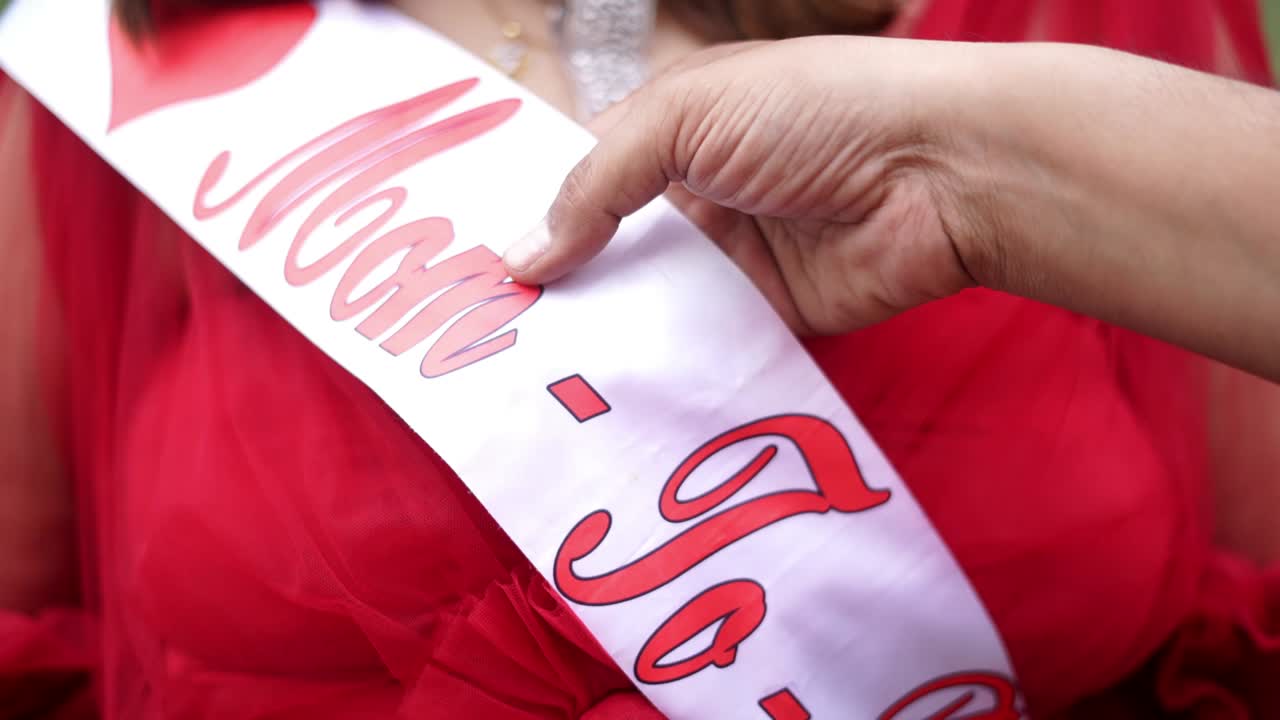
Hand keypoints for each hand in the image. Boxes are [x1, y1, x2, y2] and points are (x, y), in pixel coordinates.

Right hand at [502, 36, 988, 333]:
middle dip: (558, 290)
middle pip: (609, 251)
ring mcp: (731, 262)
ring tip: (526, 379)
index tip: (471, 269)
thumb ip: (598, 183)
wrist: (942, 172)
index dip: (534, 217)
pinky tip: (603, 396)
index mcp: (673, 132)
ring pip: (647, 307)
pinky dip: (660, 369)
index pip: (583, 178)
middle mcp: (695, 197)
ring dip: (602, 336)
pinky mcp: (765, 319)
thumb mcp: (686, 114)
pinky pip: (699, 349)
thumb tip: (521, 256)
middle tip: (485, 339)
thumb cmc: (818, 110)